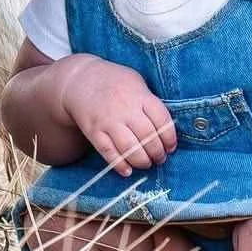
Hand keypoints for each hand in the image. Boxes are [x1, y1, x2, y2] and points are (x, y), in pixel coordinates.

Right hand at [55, 54, 177, 175]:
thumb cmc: (114, 81)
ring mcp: (108, 121)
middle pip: (148, 137)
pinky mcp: (94, 132)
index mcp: (140, 95)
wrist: (80, 80)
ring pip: (130, 148)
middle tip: (160, 158)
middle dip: (157, 153)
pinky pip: (108, 152)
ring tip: (146, 163)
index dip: (170, 138)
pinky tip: (128, 170)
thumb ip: (149, 102)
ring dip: (142, 161)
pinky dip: (120, 165)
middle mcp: (125, 108)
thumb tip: (165, 128)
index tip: (170, 147)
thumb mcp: (136, 82)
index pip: (162, 121)